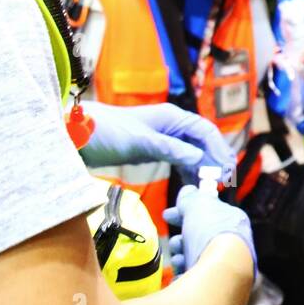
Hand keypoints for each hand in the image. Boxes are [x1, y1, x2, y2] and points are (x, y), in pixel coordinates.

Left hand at [82, 102, 235, 181]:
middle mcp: (172, 126)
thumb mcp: (141, 142)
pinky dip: (187, 171)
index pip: (205, 131)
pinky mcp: (153, 150)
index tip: (226, 170)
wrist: (77, 135)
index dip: (219, 150)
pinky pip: (178, 160)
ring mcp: (163, 138)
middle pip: (202, 142)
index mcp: (172, 117)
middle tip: (223, 182)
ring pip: (192, 152)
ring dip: (203, 168)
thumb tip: (200, 160)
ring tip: (210, 187)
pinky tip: (191, 184)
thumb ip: (171, 149)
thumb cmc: (108, 132)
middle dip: (214, 160)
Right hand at [164, 184, 255, 277]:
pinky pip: (195, 279)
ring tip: (178, 257)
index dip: (185, 211)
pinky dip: (184, 275)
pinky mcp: (217, 288)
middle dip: (183, 238)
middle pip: (200, 238)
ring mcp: (226, 267)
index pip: (208, 213)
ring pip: (197, 258)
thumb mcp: (197, 207)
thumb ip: (191, 198)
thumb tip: (188, 191)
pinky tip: (179, 274)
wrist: (221, 275)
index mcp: (233, 222)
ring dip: (182, 256)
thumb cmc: (210, 235)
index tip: (167, 215)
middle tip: (175, 241)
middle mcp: (233, 244)